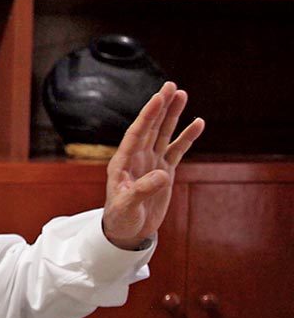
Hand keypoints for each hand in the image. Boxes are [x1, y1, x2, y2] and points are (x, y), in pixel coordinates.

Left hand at [102, 81, 204, 249]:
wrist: (127, 232)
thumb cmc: (120, 220)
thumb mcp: (126, 207)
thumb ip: (141, 190)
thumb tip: (163, 174)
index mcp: (122, 162)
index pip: (137, 133)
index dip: (147, 115)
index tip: (157, 98)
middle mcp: (136, 158)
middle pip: (151, 127)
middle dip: (160, 107)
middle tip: (171, 85)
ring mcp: (151, 163)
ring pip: (163, 134)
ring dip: (173, 115)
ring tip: (182, 94)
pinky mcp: (164, 172)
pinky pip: (177, 150)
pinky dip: (186, 137)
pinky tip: (197, 122)